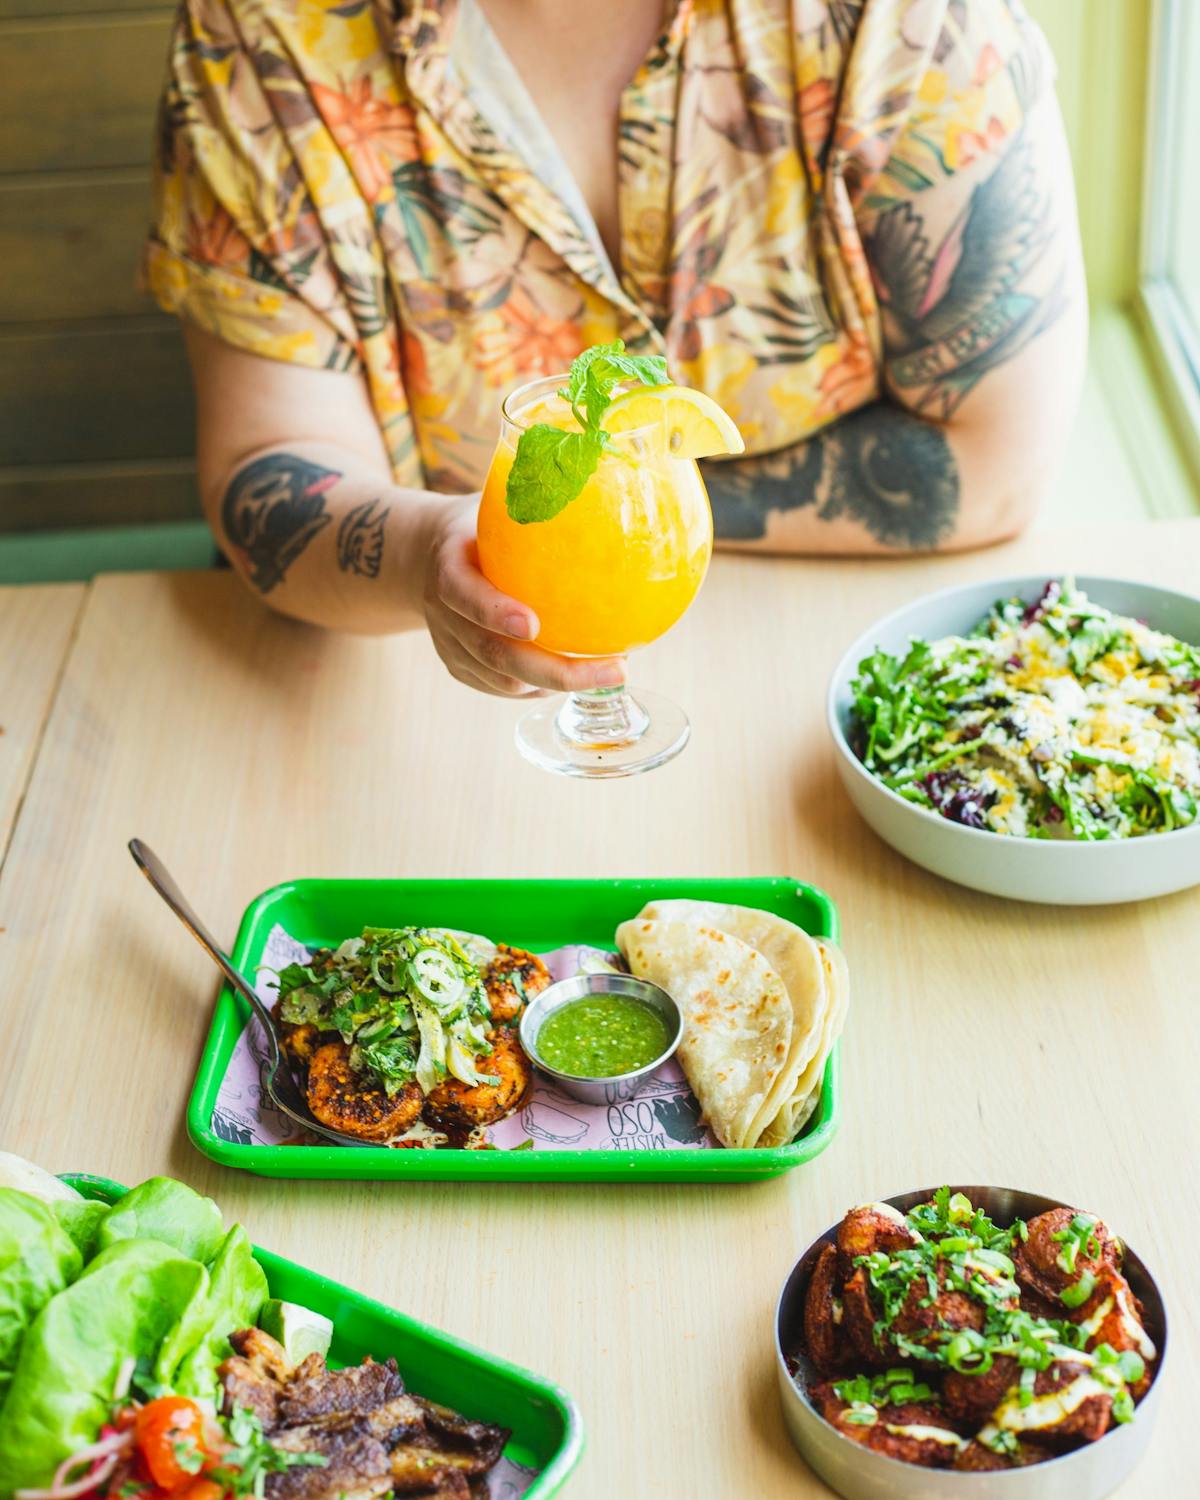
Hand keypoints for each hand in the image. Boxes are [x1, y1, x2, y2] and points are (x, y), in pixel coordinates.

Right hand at [422, 497, 626, 697]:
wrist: (422, 558)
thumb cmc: (475, 527)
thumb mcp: (493, 507)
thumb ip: (532, 503)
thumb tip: (604, 489)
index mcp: (447, 567)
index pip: (464, 594)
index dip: (496, 613)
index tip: (534, 625)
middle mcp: (444, 615)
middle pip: (494, 653)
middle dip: (555, 671)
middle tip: (614, 669)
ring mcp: (451, 648)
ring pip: (504, 681)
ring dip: (558, 683)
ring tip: (610, 673)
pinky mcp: (462, 669)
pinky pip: (504, 688)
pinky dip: (543, 687)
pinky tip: (581, 675)